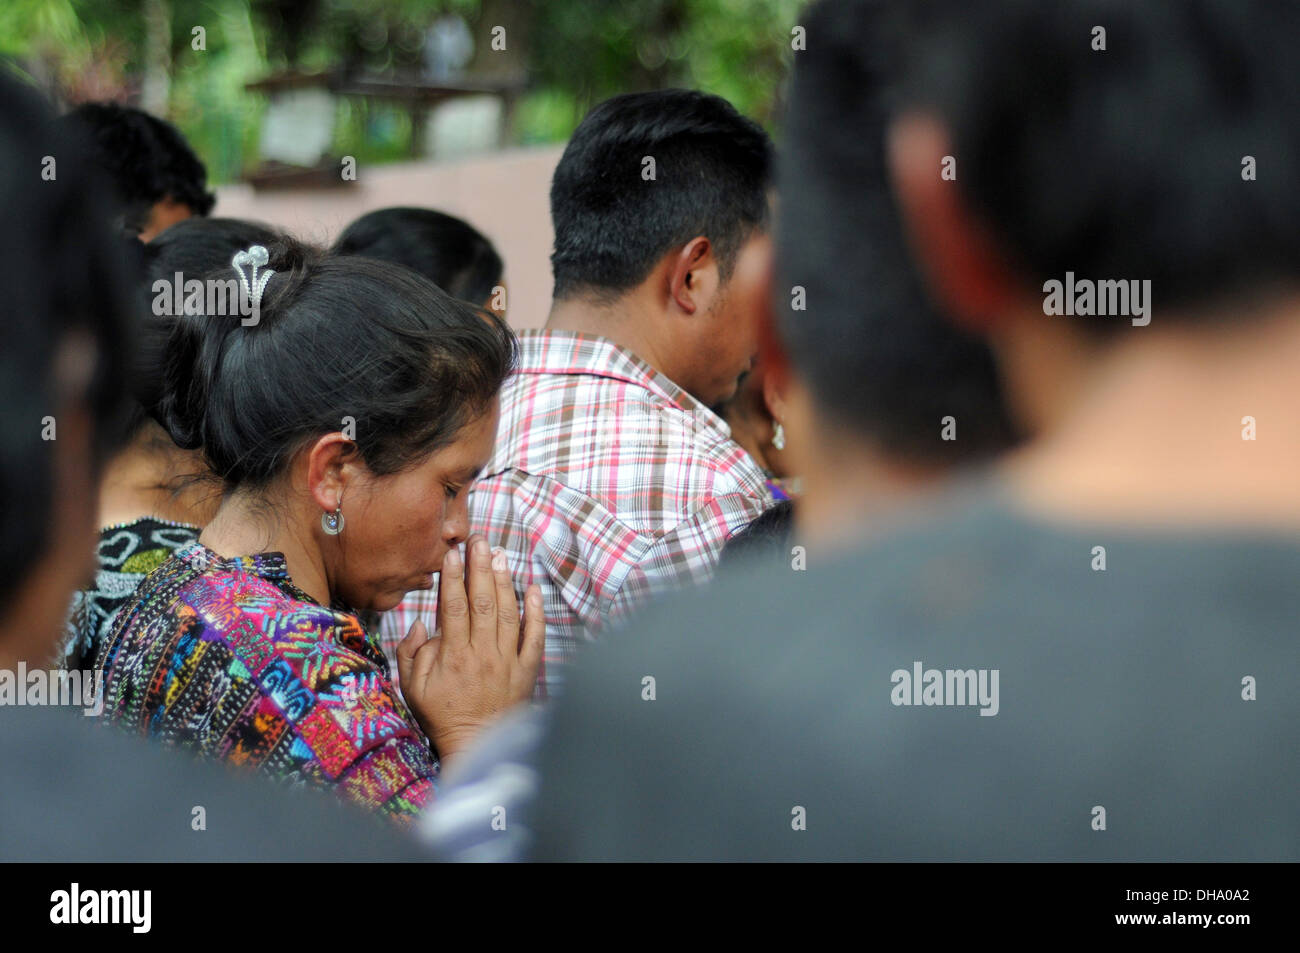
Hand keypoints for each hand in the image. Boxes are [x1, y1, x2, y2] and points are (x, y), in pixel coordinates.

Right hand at [396, 535, 543, 761]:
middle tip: (479, 541)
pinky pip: (535, 637)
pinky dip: (537, 612)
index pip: (453, 608)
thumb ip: (411, 654)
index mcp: (453, 656)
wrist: (476, 747)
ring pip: (508, 613)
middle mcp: (483, 654)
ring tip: (500, 555)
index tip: (452, 554)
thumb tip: (420, 624)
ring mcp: (508, 661)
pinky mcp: (527, 670)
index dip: (453, 579)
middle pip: (483, 603)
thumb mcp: (412, 689)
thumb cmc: (441, 716)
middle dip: (480, 568)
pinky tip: (534, 589)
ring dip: (504, 581)